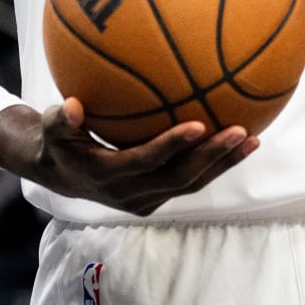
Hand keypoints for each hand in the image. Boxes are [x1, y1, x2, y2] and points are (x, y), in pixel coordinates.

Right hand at [0, 99, 257, 216]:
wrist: (60, 174)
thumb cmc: (58, 141)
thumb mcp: (51, 129)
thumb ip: (60, 119)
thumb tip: (73, 105)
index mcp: (108, 176)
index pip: (145, 162)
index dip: (171, 146)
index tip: (198, 123)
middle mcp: (131, 193)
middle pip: (181, 178)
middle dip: (212, 156)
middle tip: (241, 130)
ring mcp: (147, 198)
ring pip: (192, 184)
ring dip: (223, 163)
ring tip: (253, 139)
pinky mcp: (157, 196)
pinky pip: (192, 181)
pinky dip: (216, 164)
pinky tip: (241, 141)